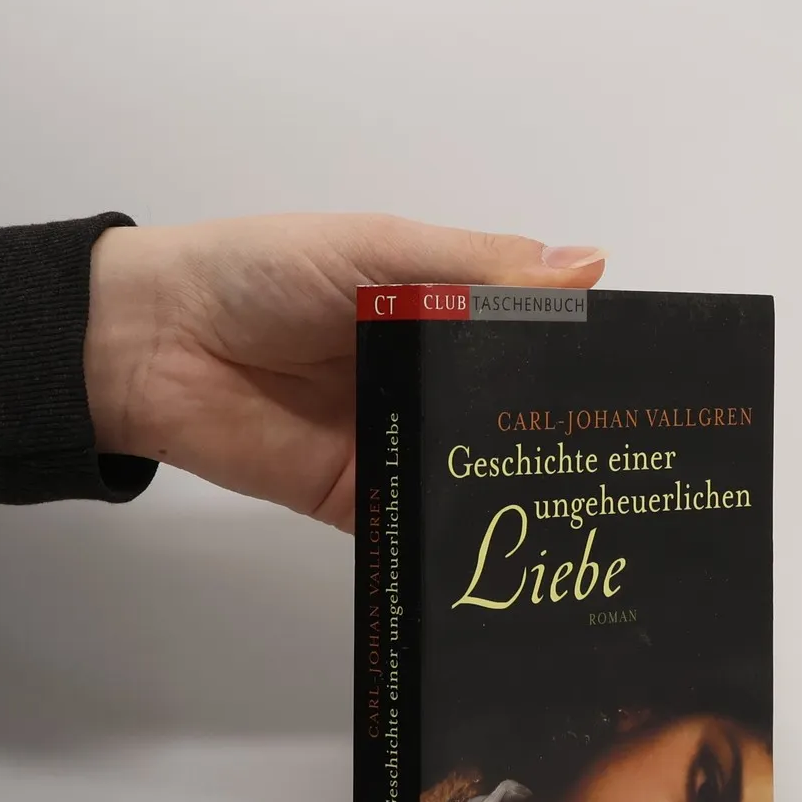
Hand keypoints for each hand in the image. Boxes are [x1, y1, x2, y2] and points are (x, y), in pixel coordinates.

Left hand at [82, 215, 605, 528]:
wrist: (151, 344)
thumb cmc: (260, 274)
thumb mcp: (377, 249)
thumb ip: (478, 269)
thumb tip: (590, 267)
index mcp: (440, 309)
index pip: (532, 334)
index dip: (583, 352)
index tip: (651, 376)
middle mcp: (430, 379)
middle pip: (514, 410)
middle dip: (565, 430)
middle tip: (640, 457)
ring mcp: (401, 443)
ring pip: (478, 472)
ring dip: (524, 487)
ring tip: (603, 508)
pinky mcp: (364, 501)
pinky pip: (423, 525)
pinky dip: (460, 540)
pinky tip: (517, 552)